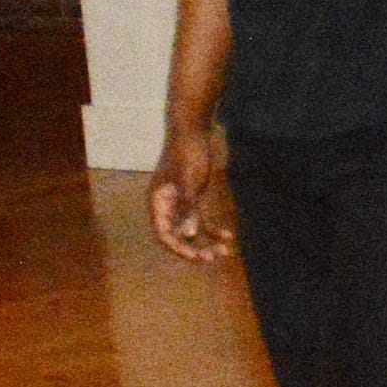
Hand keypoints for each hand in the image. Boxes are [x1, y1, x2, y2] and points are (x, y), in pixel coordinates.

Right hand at [149, 124, 233, 261]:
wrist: (193, 128)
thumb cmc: (188, 153)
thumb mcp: (190, 183)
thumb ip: (188, 209)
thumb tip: (187, 235)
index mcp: (158, 202)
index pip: (164, 234)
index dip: (179, 248)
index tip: (197, 256)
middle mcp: (167, 206)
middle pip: (178, 235)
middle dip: (194, 248)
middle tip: (212, 257)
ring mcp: (181, 202)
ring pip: (191, 229)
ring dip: (206, 241)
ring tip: (224, 252)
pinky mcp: (194, 197)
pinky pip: (201, 218)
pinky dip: (213, 228)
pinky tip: (229, 236)